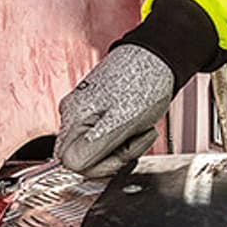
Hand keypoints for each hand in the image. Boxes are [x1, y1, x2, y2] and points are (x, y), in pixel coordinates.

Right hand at [55, 45, 174, 177]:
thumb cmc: (143, 83)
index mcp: (74, 117)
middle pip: (84, 160)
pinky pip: (105, 141)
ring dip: (122, 148)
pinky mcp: (95, 114)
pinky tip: (135, 127)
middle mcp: (72, 116)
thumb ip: (95, 146)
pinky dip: (124, 140)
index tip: (121, 154)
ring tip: (138, 128)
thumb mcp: (123, 121)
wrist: (156, 60)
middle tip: (134, 138)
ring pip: (97, 152)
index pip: (71, 163)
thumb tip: (72, 166)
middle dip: (113, 157)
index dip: (99, 166)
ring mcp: (83, 115)